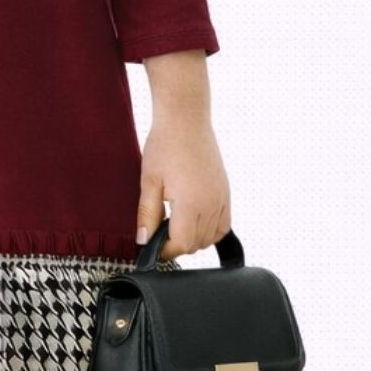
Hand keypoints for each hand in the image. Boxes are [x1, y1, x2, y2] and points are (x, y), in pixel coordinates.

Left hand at [136, 116, 230, 260]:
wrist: (186, 120)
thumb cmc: (164, 146)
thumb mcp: (149, 182)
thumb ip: (147, 215)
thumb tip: (143, 242)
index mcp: (190, 204)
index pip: (181, 245)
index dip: (164, 251)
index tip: (151, 245)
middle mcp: (211, 205)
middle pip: (196, 245)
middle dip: (176, 245)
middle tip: (158, 232)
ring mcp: (222, 199)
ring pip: (210, 238)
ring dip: (192, 239)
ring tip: (173, 224)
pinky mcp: (226, 193)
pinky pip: (223, 225)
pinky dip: (209, 231)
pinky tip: (193, 221)